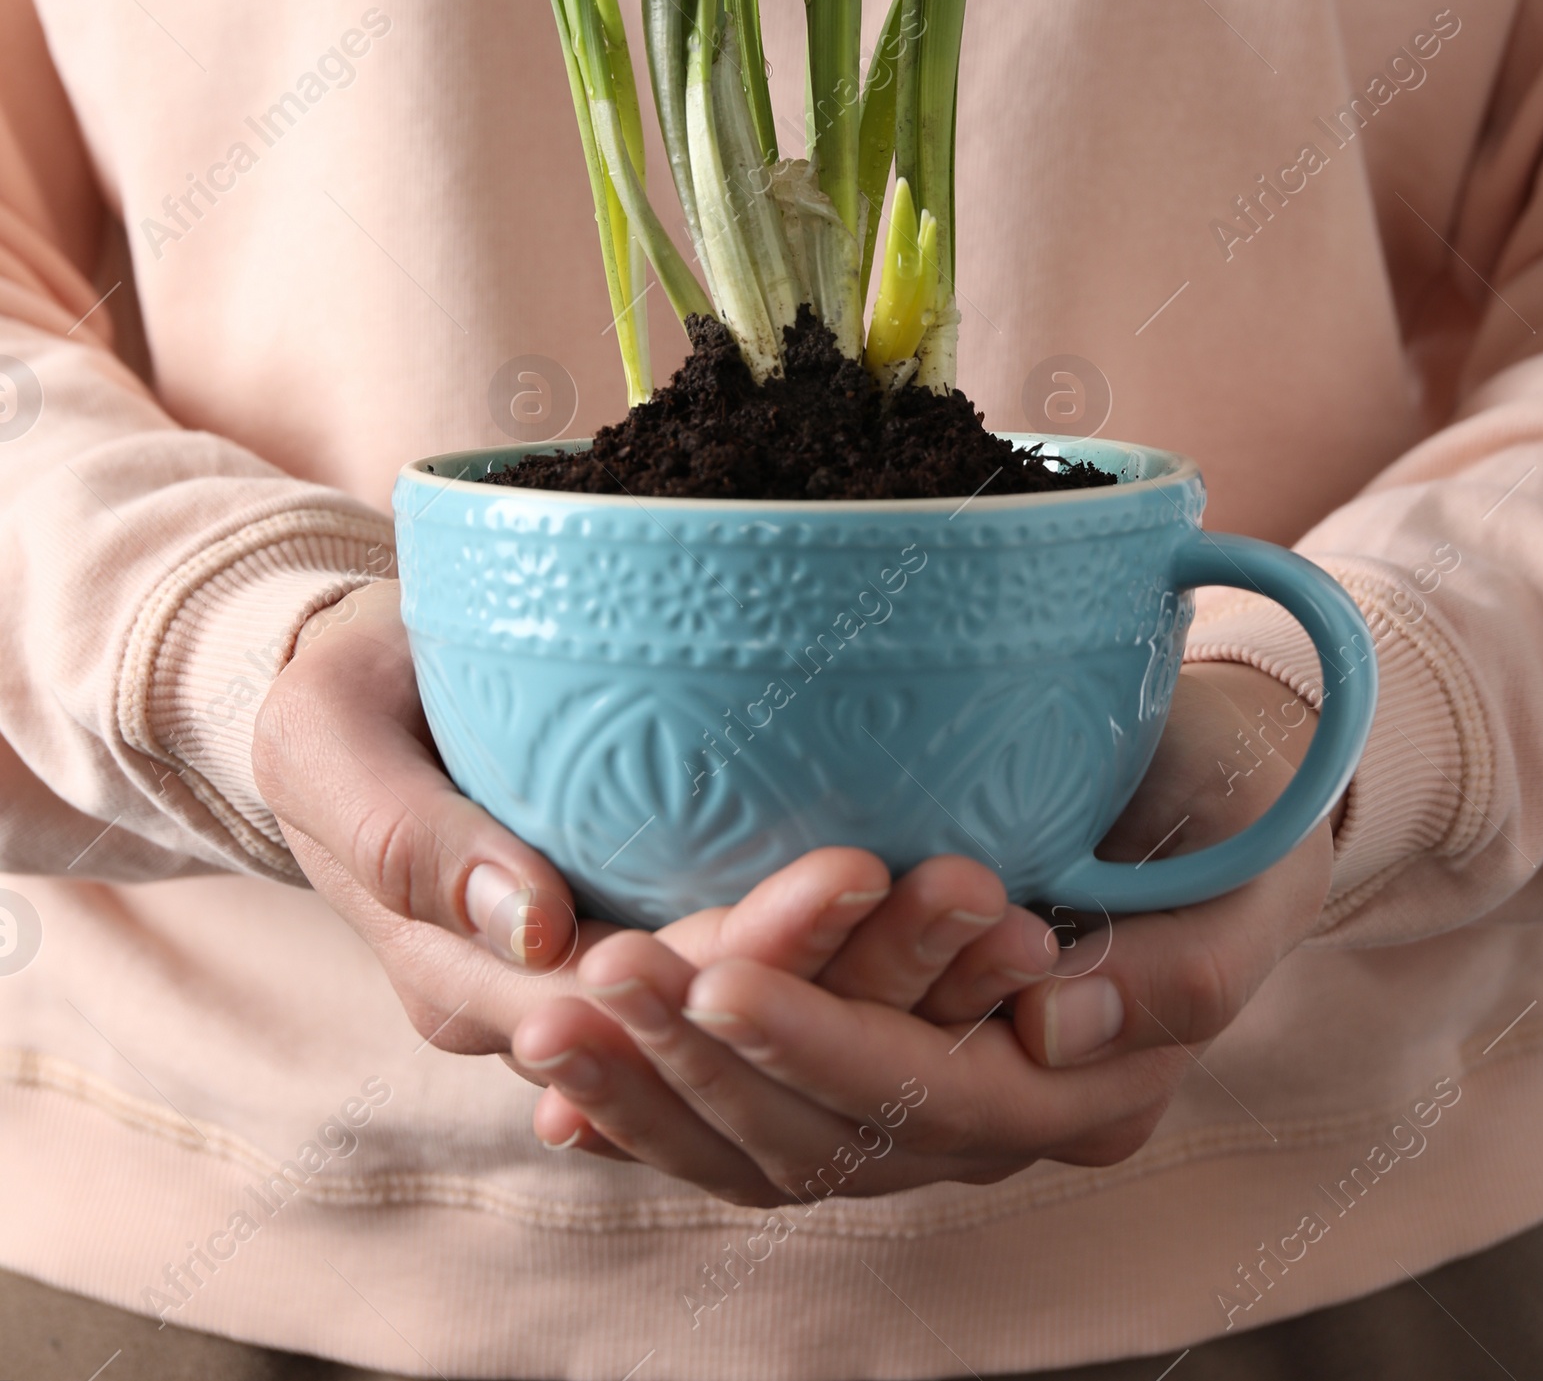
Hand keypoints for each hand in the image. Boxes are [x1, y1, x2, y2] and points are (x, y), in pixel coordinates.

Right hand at [250, 581, 1052, 1075]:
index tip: (857, 870)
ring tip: (1020, 917)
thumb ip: (406, 836)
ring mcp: (630, 991)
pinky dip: (888, 963)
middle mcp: (565, 1015)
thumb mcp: (327, 743)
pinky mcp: (677, 948)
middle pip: (735, 1031)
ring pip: (782, 1033)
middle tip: (985, 895)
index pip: (637, 999)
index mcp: (477, 986)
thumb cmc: (339, 707)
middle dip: (866, 974)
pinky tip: (991, 917)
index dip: (750, 953)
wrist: (357, 704)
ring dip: (904, 983)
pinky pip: (792, 992)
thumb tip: (527, 926)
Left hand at [513, 663, 1333, 1200]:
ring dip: (648, 1099)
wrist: (1227, 791)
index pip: (923, 1090)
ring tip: (542, 1026)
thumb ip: (1180, 963)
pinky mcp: (876, 1075)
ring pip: (769, 1150)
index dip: (812, 1043)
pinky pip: (755, 1130)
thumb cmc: (1243, 804)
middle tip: (576, 994)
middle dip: (690, 1073)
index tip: (711, 976)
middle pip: (821, 1139)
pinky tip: (564, 1096)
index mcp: (1086, 1088)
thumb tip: (1056, 1019)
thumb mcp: (1249, 862)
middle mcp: (996, 1123)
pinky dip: (658, 1118)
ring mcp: (929, 1111)